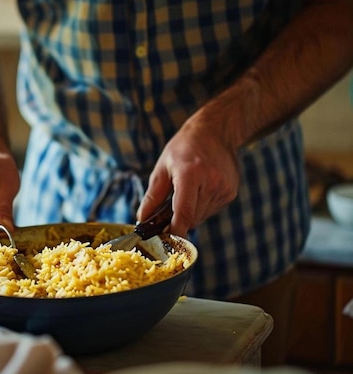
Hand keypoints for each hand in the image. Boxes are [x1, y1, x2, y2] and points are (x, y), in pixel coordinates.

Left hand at [137, 120, 239, 237]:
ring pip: (202, 216)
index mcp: (191, 175)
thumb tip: (142, 220)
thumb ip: (152, 197)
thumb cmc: (183, 148)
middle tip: (168, 210)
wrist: (215, 132)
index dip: (175, 231)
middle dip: (178, 220)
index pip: (184, 213)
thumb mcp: (162, 168)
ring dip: (190, 212)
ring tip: (186, 191)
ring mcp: (224, 189)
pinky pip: (212, 210)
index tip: (167, 241)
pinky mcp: (231, 192)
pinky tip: (200, 188)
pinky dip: (202, 206)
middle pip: (192, 218)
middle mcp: (211, 183)